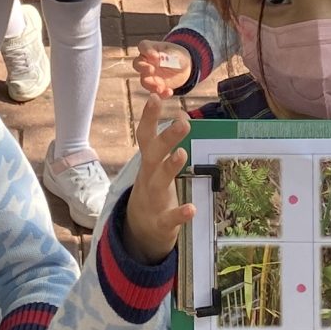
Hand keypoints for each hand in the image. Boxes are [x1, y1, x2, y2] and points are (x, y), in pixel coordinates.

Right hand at [124, 93, 194, 262]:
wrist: (139, 232)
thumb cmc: (153, 190)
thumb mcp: (155, 166)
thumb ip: (165, 143)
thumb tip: (182, 115)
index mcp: (148, 163)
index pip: (145, 137)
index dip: (149, 117)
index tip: (154, 97)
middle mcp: (148, 178)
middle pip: (154, 155)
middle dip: (166, 138)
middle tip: (182, 122)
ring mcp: (153, 200)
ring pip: (160, 182)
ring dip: (170, 168)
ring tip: (182, 154)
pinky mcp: (161, 222)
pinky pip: (170, 218)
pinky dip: (179, 214)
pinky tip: (191, 209)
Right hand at [133, 42, 192, 97]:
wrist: (184, 68)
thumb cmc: (178, 56)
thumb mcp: (177, 53)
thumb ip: (170, 56)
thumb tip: (161, 59)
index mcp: (150, 49)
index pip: (143, 46)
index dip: (146, 50)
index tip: (155, 56)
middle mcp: (146, 62)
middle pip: (137, 64)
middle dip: (142, 68)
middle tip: (151, 70)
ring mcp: (149, 75)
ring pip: (144, 80)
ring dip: (151, 85)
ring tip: (160, 88)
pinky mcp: (155, 86)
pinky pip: (155, 92)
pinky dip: (161, 94)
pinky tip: (169, 92)